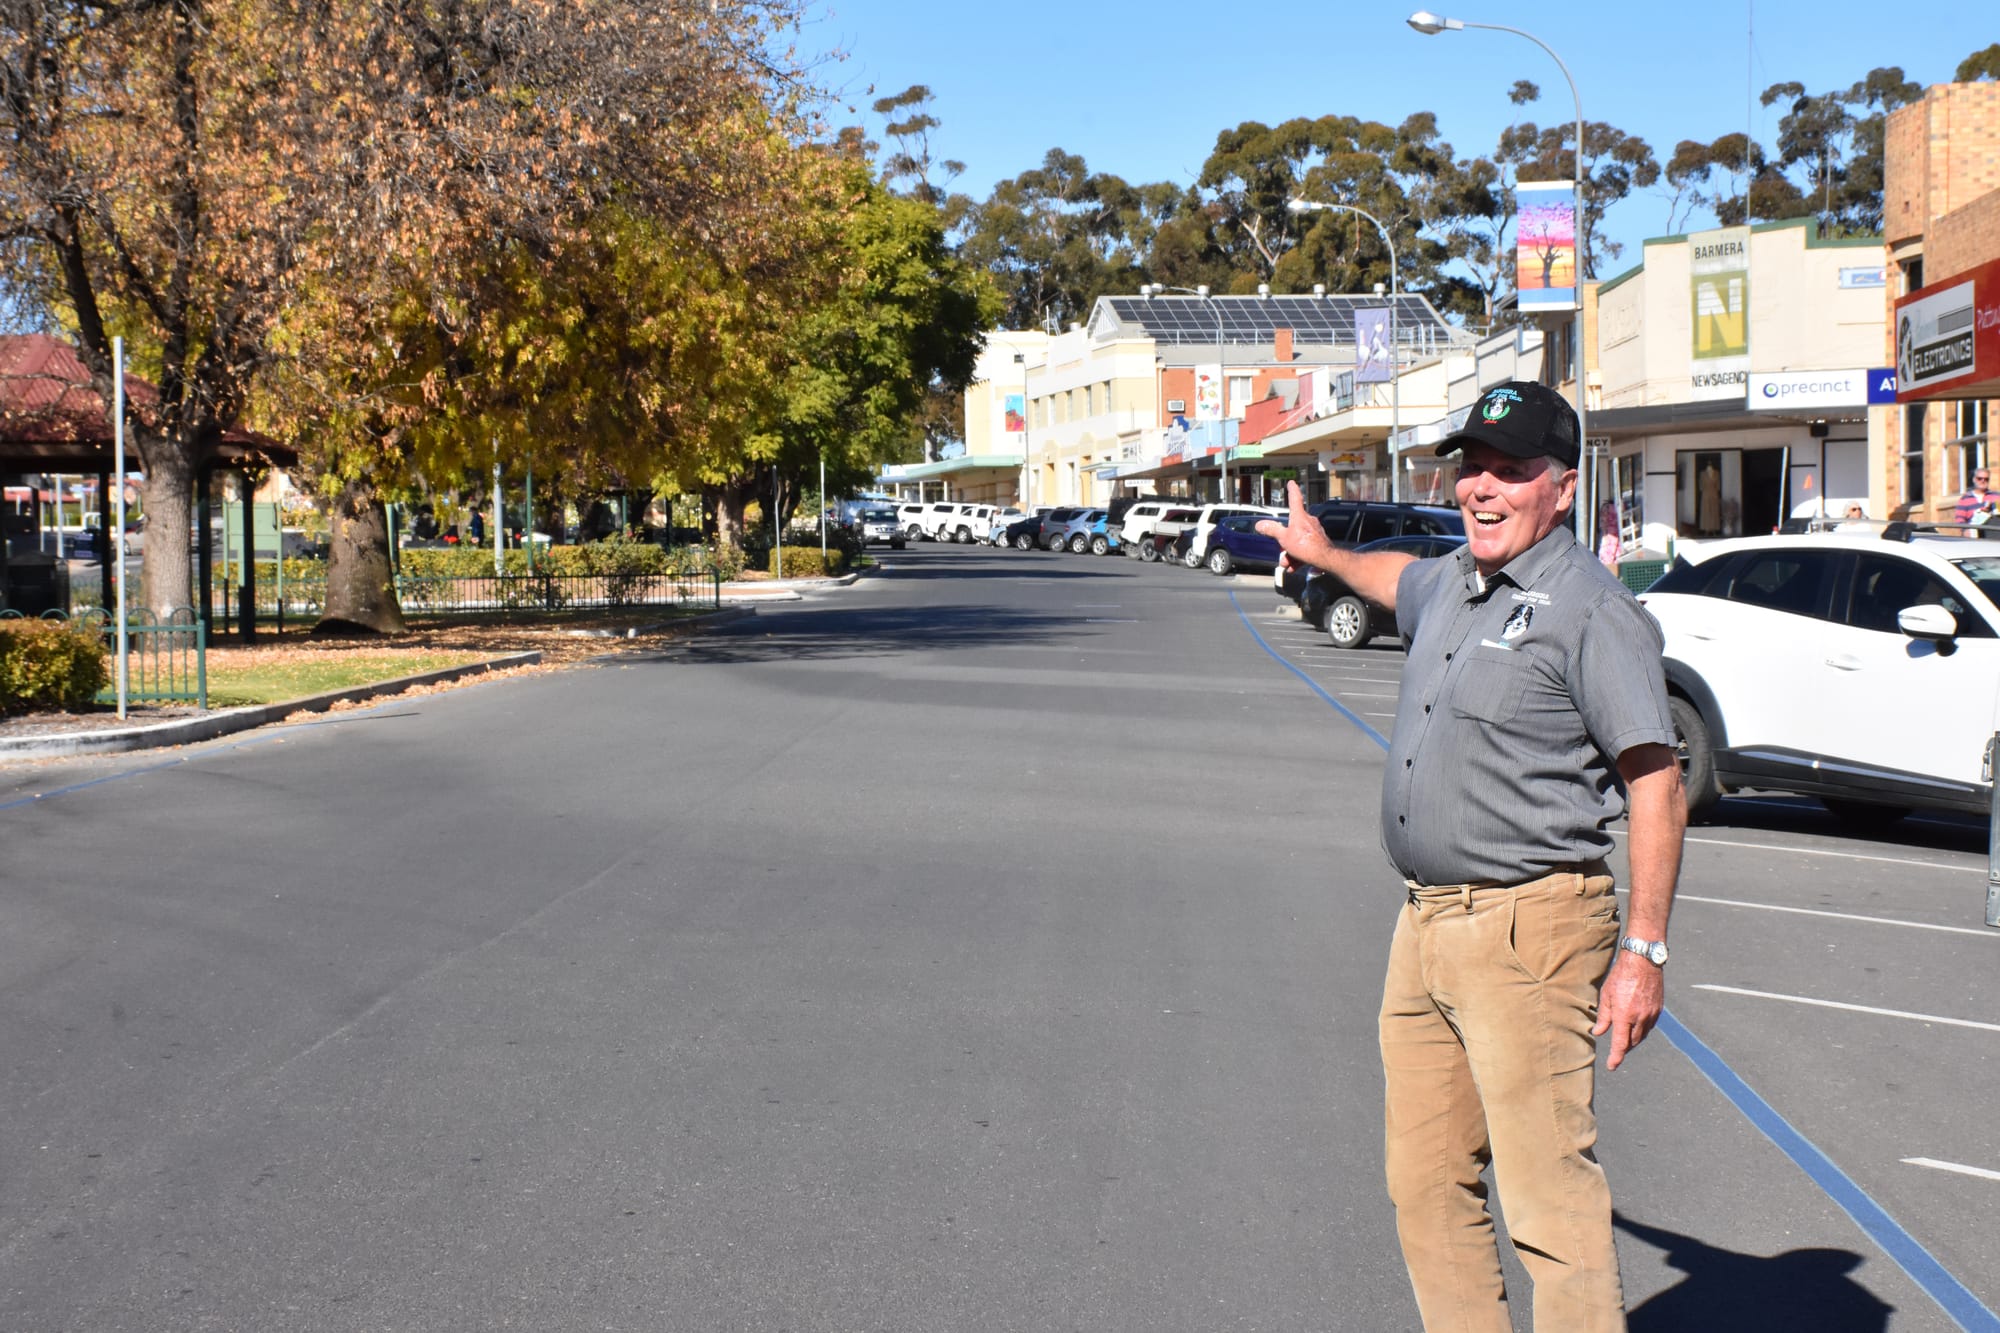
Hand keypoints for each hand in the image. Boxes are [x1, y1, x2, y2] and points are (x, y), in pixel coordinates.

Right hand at [1255, 481, 1325, 568]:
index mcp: (1299, 516)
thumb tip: (1260, 524)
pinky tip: (1294, 566)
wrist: (1324, 558)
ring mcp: (1314, 532)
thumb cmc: (1306, 546)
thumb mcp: (1284, 538)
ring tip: (1287, 563)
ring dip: (1290, 552)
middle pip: (1292, 528)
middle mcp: (1308, 521)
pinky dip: (1298, 557)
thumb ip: (1272, 530)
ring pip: (1298, 540)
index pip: (1295, 499)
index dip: (1292, 490)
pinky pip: (1305, 548)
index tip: (1291, 484)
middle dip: (1285, 541)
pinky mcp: (1319, 542)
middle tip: (1281, 551)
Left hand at [1592, 951, 1663, 1070]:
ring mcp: (1651, 1014)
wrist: (1643, 961)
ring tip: (1625, 1040)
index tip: (1612, 1066)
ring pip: (1642, 1036)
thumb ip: (1603, 1016)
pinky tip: (1635, 1026)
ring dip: (1633, 1040)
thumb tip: (1599, 1032)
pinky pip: (1649, 1026)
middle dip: (1624, 1048)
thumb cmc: (1620, 976)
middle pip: (1632, 1042)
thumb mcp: (1606, 995)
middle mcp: (1640, 1018)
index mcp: (1624, 1015)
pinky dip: (1642, 1030)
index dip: (1616, 1057)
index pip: (1620, 1044)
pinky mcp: (1658, 1009)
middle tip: (1616, 1051)